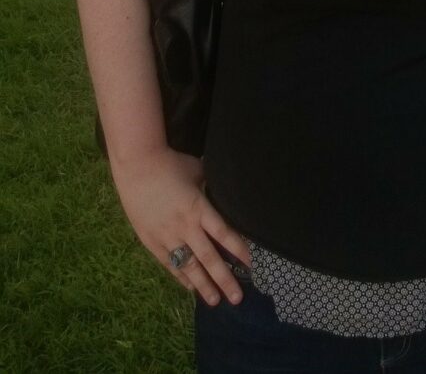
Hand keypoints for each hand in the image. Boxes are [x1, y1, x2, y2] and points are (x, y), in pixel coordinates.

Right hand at [111, 146, 251, 305]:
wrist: (137, 165)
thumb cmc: (170, 164)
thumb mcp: (197, 171)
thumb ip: (209, 186)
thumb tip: (221, 190)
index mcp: (199, 208)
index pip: (224, 234)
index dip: (239, 250)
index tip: (250, 266)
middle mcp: (185, 226)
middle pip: (209, 258)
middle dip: (224, 279)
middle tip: (237, 298)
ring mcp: (167, 236)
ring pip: (188, 266)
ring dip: (203, 285)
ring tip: (215, 301)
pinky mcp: (151, 241)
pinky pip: (169, 264)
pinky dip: (181, 277)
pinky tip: (191, 288)